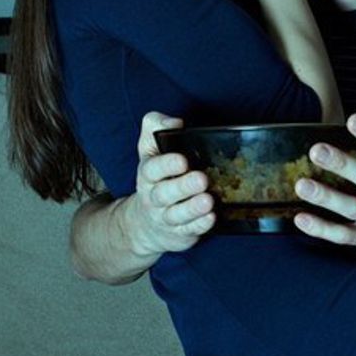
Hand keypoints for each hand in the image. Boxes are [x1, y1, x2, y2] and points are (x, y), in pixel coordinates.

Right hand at [124, 112, 214, 257]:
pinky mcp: (180, 233)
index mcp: (148, 175)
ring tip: (208, 200)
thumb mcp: (149, 149)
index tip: (183, 160)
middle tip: (202, 179)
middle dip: (183, 187)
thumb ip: (155, 127)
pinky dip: (199, 225)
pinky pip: (189, 230)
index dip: (166, 165)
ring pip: (177, 215)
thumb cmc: (156, 178)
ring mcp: (166, 217)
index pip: (152, 170)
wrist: (144, 224)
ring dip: (193, 208)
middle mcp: (154, 197)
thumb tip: (175, 121)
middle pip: (164, 194)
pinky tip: (211, 217)